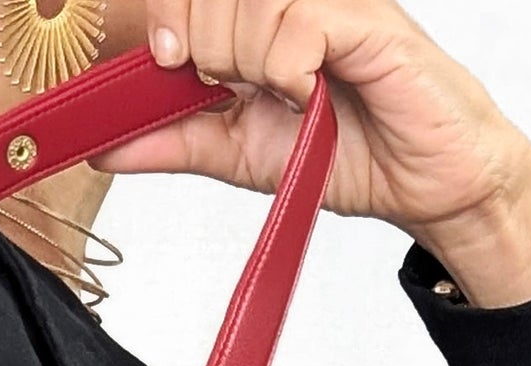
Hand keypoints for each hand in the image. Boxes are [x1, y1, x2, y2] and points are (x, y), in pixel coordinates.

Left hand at [94, 1, 530, 305]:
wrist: (425, 183)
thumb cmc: (347, 153)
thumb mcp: (237, 154)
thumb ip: (173, 143)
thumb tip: (105, 147)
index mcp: (257, 21)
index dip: (169, 19)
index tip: (170, 63)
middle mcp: (293, 2)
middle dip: (204, 51)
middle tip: (236, 89)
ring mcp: (331, 4)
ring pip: (250, 3)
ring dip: (248, 62)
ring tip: (285, 95)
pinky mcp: (368, 19)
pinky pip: (300, 21)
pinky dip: (287, 65)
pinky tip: (307, 90)